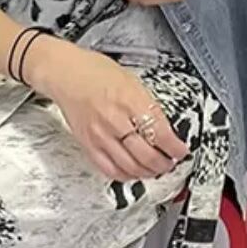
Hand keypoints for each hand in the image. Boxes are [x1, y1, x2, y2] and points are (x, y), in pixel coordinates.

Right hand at [24, 38, 190, 181]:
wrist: (65, 73)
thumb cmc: (95, 72)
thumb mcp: (131, 80)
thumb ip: (147, 105)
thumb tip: (165, 127)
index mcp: (130, 100)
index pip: (160, 133)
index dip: (175, 147)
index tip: (181, 151)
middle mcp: (115, 119)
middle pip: (146, 155)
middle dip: (164, 164)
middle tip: (170, 163)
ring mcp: (100, 134)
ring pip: (130, 166)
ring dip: (147, 172)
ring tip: (155, 169)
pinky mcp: (88, 144)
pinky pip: (109, 169)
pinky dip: (125, 175)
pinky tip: (133, 172)